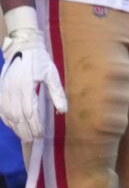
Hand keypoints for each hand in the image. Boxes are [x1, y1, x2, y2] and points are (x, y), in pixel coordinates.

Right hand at [0, 15, 65, 141]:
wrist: (22, 47)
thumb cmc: (40, 61)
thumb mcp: (52, 75)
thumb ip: (57, 93)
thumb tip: (63, 111)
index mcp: (26, 86)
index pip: (30, 112)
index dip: (34, 125)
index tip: (40, 134)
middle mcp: (12, 90)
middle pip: (17, 116)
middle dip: (24, 129)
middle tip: (31, 140)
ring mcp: (3, 90)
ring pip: (8, 114)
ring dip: (15, 126)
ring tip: (23, 136)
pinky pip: (0, 108)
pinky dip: (5, 118)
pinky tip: (12, 125)